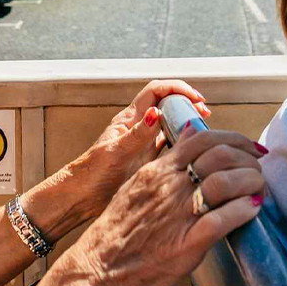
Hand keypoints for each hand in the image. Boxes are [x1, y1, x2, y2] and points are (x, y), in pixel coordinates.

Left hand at [34, 81, 212, 233]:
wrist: (82, 196)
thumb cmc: (91, 173)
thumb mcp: (116, 152)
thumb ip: (137, 135)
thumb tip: (156, 113)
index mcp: (129, 119)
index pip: (156, 91)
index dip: (177, 88)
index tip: (196, 98)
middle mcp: (138, 128)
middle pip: (167, 104)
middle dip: (187, 104)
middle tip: (204, 115)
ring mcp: (144, 144)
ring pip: (170, 124)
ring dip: (187, 123)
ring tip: (203, 130)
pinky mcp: (148, 160)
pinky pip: (170, 146)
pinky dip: (183, 144)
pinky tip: (192, 151)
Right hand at [59, 128, 265, 285]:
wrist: (99, 268)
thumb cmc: (118, 232)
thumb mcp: (138, 185)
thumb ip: (167, 161)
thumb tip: (192, 132)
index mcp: (157, 171)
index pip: (204, 139)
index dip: (235, 140)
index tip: (249, 149)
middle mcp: (169, 187)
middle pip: (221, 156)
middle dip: (249, 161)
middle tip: (258, 172)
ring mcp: (178, 214)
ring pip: (227, 182)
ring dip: (251, 183)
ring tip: (257, 191)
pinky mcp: (187, 244)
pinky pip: (225, 219)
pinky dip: (244, 211)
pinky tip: (251, 211)